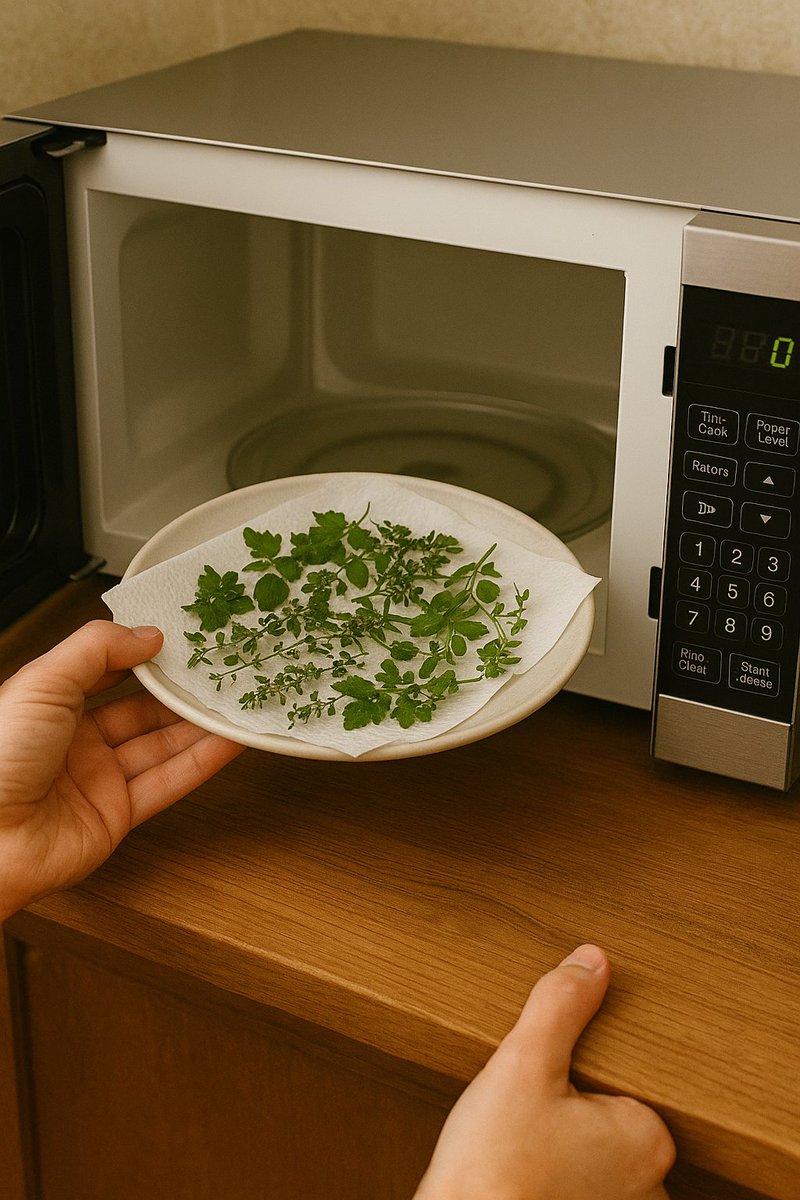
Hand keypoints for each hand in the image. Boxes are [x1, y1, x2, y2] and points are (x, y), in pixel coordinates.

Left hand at [0, 620, 243, 920]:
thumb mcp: (42, 682)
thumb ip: (96, 650)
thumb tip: (147, 636)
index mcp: (50, 703)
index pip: (107, 672)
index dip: (143, 656)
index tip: (181, 641)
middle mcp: (75, 741)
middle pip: (142, 711)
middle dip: (180, 693)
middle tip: (219, 671)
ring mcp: (98, 780)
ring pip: (161, 746)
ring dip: (199, 726)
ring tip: (236, 703)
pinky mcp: (117, 816)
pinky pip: (167, 783)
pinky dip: (202, 763)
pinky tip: (228, 743)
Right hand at [413, 944, 674, 1199]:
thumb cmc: (492, 1171)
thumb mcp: (523, 1064)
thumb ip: (560, 1006)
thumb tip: (592, 961)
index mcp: (647, 1139)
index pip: (626, 1084)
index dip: (581, 1074)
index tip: (551, 1081)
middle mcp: (647, 1188)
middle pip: (613, 1124)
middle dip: (575, 1113)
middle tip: (531, 1115)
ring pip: (595, 1161)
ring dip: (565, 1149)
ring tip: (522, 1144)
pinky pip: (578, 1186)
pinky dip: (553, 1177)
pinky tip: (520, 1170)